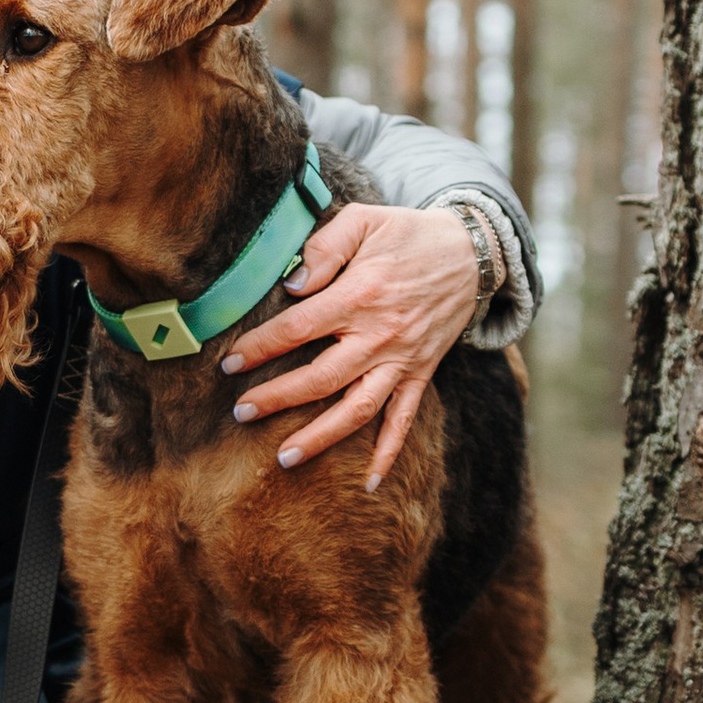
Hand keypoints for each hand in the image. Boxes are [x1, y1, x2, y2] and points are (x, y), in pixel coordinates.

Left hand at [218, 201, 481, 487]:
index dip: (261, 347)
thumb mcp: (364, 220)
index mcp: (360, 295)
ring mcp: (402, 360)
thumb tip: (291, 285)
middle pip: (321, 378)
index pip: (299, 329)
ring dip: (321, 437)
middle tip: (241, 413)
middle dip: (277, 398)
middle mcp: (380, 335)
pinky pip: (405, 420)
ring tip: (285, 457)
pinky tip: (371, 482)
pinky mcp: (421, 373)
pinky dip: (389, 453)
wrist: (471, 252)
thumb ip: (324, 248)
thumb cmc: (407, 234)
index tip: (231, 363)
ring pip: (358, 409)